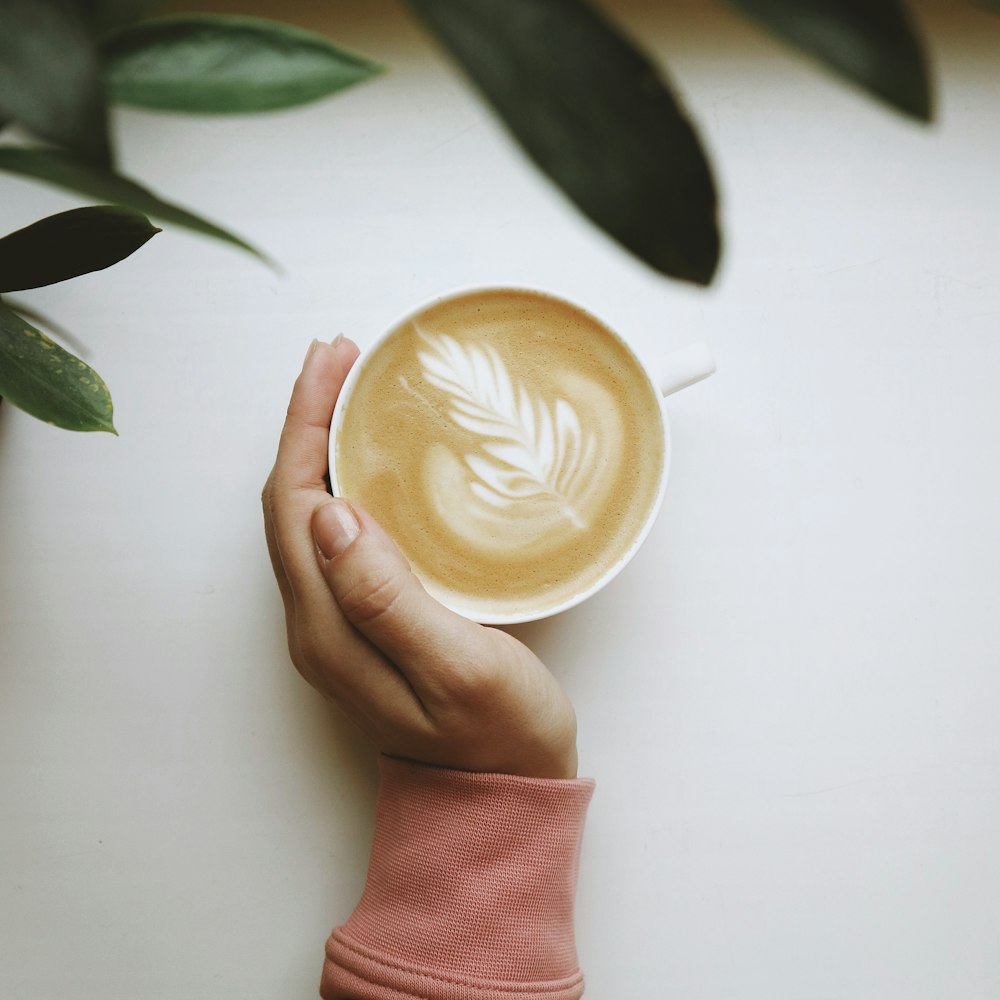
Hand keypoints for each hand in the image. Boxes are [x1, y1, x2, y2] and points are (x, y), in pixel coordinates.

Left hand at [262, 337, 577, 779]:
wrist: (501, 797)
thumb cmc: (498, 735)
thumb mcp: (458, 668)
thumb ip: (389, 598)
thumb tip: (330, 514)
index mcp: (330, 628)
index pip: (292, 503)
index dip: (304, 425)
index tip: (334, 362)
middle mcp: (317, 622)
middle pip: (288, 501)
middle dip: (305, 421)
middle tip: (343, 359)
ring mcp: (336, 624)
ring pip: (308, 514)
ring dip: (319, 447)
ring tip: (352, 391)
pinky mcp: (362, 622)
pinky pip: (335, 535)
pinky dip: (343, 481)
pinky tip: (372, 460)